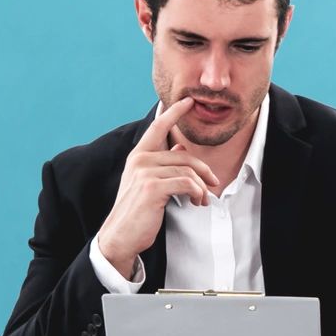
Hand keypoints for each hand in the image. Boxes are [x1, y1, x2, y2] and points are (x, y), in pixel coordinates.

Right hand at [93, 98, 219, 277]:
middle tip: (213, 185)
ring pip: (188, 170)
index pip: (159, 127)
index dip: (174, 112)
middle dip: (204, 171)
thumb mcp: (150, 183)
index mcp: (138, 156)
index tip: (188, 100)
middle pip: (185, 155)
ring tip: (202, 201)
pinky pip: (187, 183)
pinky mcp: (151, 187)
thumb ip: (164, 163)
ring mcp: (144, 172)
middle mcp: (139, 159)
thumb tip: (181, 146)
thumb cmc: (138, 210)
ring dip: (201, 188)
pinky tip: (196, 202)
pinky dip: (197, 193)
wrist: (121, 235)